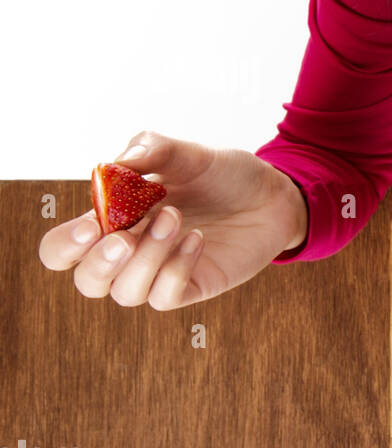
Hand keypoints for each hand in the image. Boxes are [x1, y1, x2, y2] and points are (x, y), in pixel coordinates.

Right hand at [38, 131, 308, 309]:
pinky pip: (167, 296)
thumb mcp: (188, 154)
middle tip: (126, 236)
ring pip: (127, 293)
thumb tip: (118, 162)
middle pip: (87, 283)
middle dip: (99, 264)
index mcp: (114, 221)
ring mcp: (162, 273)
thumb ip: (152, 151)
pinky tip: (197, 240)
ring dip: (147, 257)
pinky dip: (176, 269)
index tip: (88, 224)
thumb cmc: (222, 175)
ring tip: (175, 218)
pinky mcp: (193, 286)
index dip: (65, 245)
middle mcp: (132, 252)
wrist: (272, 194)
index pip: (64, 249)